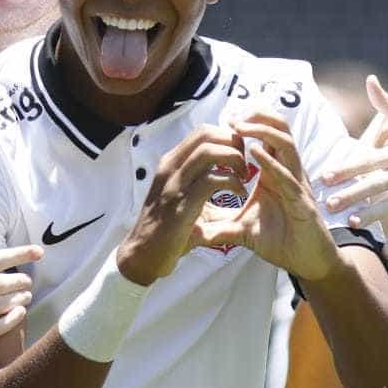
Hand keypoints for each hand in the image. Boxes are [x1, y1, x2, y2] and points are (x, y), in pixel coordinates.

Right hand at [116, 126, 248, 284]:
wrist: (142, 255)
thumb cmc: (166, 228)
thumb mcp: (180, 196)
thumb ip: (198, 181)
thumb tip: (224, 173)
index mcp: (170, 164)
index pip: (202, 132)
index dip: (227, 137)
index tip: (240, 156)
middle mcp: (170, 168)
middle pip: (207, 134)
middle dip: (234, 144)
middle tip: (245, 164)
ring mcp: (174, 184)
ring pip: (210, 151)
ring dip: (234, 160)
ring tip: (243, 177)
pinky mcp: (181, 204)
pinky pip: (212, 180)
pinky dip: (233, 182)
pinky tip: (239, 194)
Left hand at [192, 111, 344, 281]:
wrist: (306, 262)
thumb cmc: (280, 241)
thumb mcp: (242, 230)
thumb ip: (219, 226)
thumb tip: (191, 232)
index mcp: (274, 173)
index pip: (266, 137)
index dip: (250, 122)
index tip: (224, 118)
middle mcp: (288, 172)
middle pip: (280, 129)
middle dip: (259, 116)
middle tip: (233, 115)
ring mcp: (297, 184)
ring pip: (287, 144)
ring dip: (264, 131)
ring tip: (240, 127)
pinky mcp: (302, 202)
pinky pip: (289, 176)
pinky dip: (272, 163)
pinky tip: (255, 153)